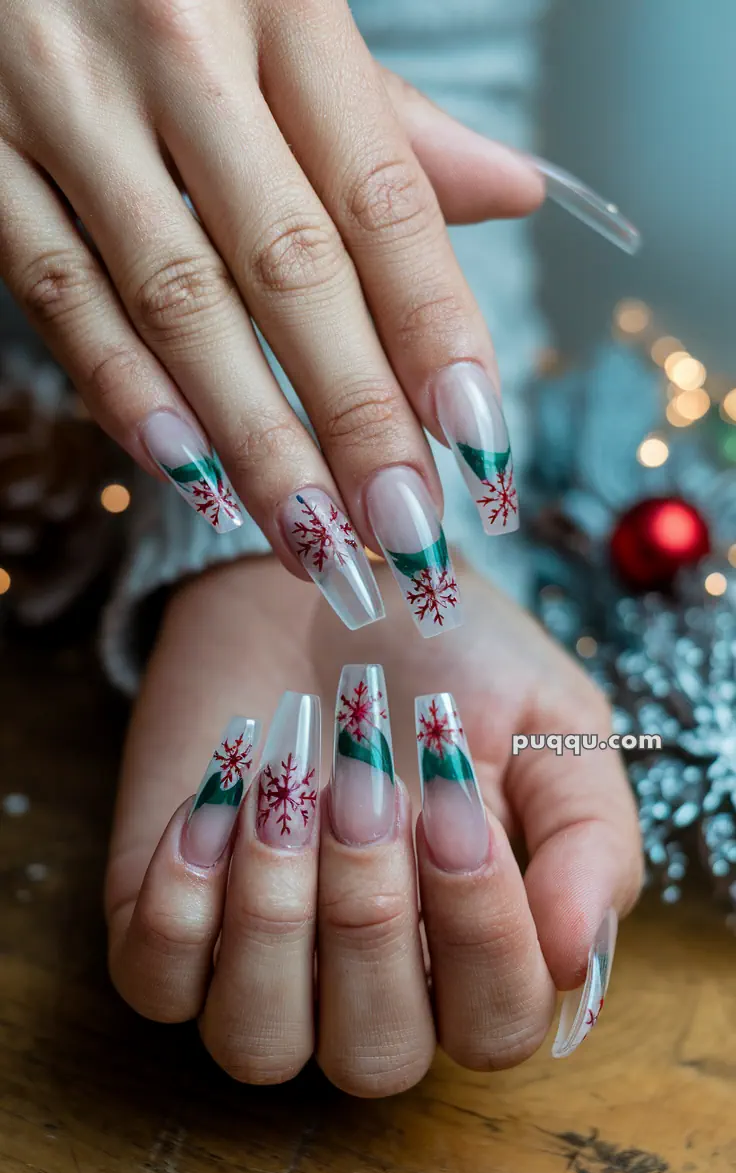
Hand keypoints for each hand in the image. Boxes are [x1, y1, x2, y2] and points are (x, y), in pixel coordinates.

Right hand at [0, 0, 543, 635]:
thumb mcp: (282, 0)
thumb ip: (385, 116)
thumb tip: (512, 193)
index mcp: (280, 0)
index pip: (380, 198)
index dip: (434, 328)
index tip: (477, 442)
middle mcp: (180, 49)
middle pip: (289, 268)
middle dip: (355, 418)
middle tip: (406, 530)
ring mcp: (68, 101)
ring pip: (179, 304)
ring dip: (254, 441)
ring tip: (317, 542)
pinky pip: (63, 293)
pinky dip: (127, 393)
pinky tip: (192, 475)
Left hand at [106, 557, 642, 1093]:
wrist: (324, 583)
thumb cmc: (448, 661)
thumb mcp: (554, 726)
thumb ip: (590, 839)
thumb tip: (576, 956)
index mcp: (476, 954)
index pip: (494, 1028)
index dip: (479, 932)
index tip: (453, 796)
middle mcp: (369, 986)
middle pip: (375, 1056)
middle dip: (370, 916)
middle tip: (364, 783)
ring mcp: (261, 967)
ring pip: (258, 1043)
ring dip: (273, 915)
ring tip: (286, 787)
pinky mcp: (167, 926)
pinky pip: (156, 983)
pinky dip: (183, 898)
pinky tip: (218, 794)